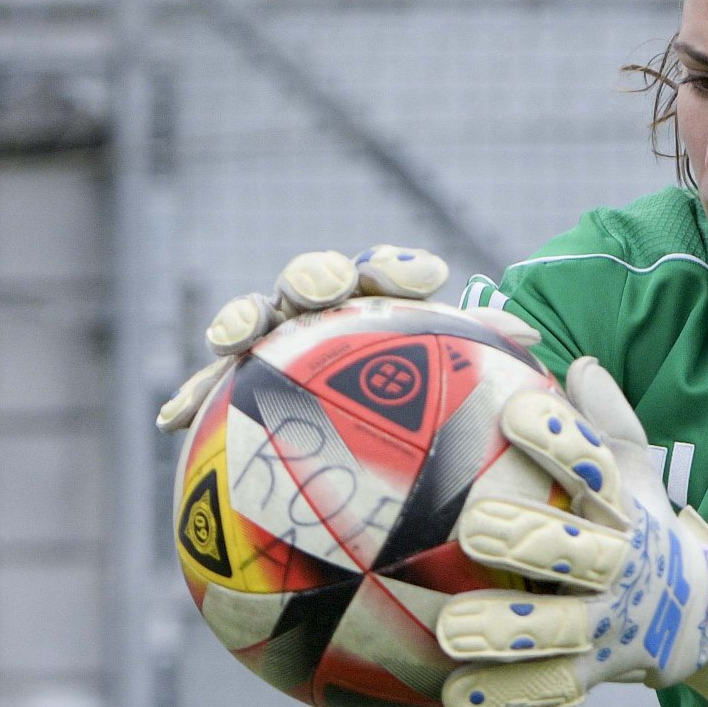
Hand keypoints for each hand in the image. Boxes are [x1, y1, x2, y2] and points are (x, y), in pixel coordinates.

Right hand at [155, 244, 539, 432]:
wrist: (366, 433)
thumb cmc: (421, 413)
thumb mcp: (459, 395)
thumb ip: (484, 364)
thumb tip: (538, 346)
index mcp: (377, 308)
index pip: (388, 277)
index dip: (401, 273)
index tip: (431, 279)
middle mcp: (321, 316)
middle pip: (312, 282)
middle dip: (315, 276)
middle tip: (326, 287)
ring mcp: (272, 346)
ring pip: (253, 322)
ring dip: (243, 320)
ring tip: (237, 338)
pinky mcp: (232, 391)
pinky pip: (208, 393)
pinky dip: (191, 399)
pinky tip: (169, 421)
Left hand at [435, 358, 707, 706]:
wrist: (703, 620)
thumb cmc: (644, 528)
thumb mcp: (638, 473)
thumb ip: (606, 420)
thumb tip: (575, 359)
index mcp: (625, 509)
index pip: (597, 464)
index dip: (561, 438)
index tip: (515, 411)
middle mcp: (623, 566)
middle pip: (583, 553)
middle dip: (532, 541)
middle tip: (474, 530)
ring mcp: (611, 624)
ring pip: (562, 629)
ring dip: (510, 630)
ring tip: (452, 630)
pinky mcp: (596, 672)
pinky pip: (551, 690)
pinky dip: (509, 698)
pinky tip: (458, 702)